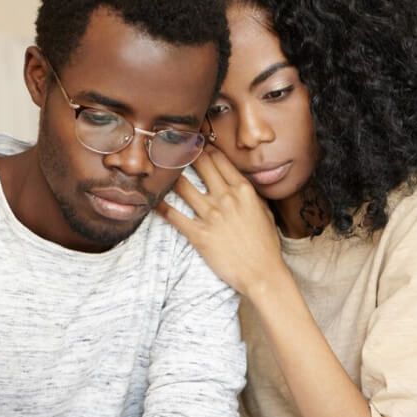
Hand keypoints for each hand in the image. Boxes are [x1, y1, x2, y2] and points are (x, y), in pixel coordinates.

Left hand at [156, 150, 286, 298]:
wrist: (262, 273)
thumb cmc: (266, 245)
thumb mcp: (265, 212)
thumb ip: (250, 194)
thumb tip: (239, 182)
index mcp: (243, 190)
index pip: (219, 159)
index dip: (204, 148)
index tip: (194, 143)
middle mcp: (226, 198)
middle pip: (200, 165)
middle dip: (185, 152)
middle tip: (173, 147)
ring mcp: (211, 216)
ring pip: (183, 186)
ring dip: (170, 175)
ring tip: (160, 168)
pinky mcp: (199, 235)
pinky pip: (174, 216)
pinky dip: (160, 206)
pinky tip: (150, 199)